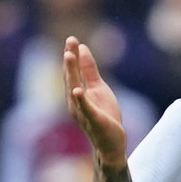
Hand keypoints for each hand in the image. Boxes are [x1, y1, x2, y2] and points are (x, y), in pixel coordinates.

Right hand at [64, 37, 126, 162]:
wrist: (111, 143)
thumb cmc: (103, 115)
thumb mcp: (98, 87)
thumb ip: (89, 70)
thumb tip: (83, 49)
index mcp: (76, 92)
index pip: (72, 70)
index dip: (72, 54)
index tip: (71, 38)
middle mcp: (75, 101)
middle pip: (71, 77)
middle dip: (70, 59)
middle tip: (69, 41)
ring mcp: (83, 111)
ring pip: (74, 89)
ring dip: (71, 73)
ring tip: (69, 56)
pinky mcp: (94, 120)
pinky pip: (86, 109)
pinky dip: (81, 100)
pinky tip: (77, 90)